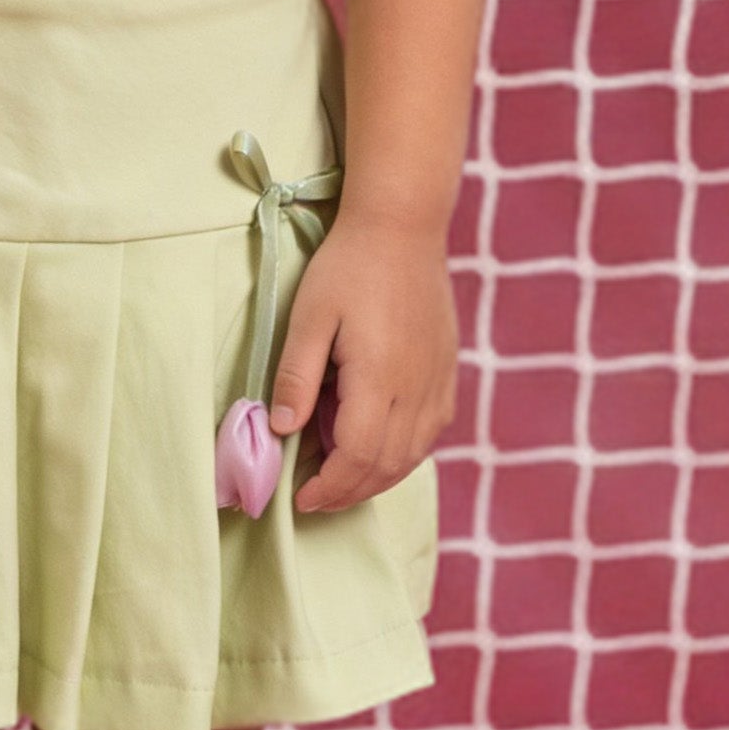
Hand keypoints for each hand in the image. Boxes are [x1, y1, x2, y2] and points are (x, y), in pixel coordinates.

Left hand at [269, 210, 459, 517]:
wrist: (402, 229)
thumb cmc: (349, 268)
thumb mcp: (308, 317)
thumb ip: (296, 376)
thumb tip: (283, 429)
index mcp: (379, 380)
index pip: (357, 457)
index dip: (329, 487)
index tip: (301, 498)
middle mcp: (416, 390)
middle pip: (387, 466)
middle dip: (350, 492)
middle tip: (317, 501)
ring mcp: (437, 383)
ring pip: (413, 455)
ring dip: (377, 479)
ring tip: (343, 484)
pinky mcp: (446, 373)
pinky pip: (430, 433)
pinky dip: (403, 456)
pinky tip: (381, 452)